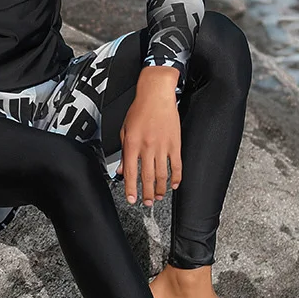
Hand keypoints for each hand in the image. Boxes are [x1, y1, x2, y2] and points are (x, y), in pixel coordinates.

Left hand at [118, 66, 182, 206]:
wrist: (156, 94)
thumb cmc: (139, 109)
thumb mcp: (124, 129)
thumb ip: (123, 151)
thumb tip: (122, 169)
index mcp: (132, 143)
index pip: (131, 172)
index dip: (131, 188)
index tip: (131, 199)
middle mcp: (147, 147)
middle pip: (147, 177)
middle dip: (147, 194)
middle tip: (147, 203)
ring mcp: (163, 146)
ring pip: (162, 174)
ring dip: (161, 189)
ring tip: (159, 197)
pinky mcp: (175, 143)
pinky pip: (177, 165)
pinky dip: (176, 177)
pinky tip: (174, 185)